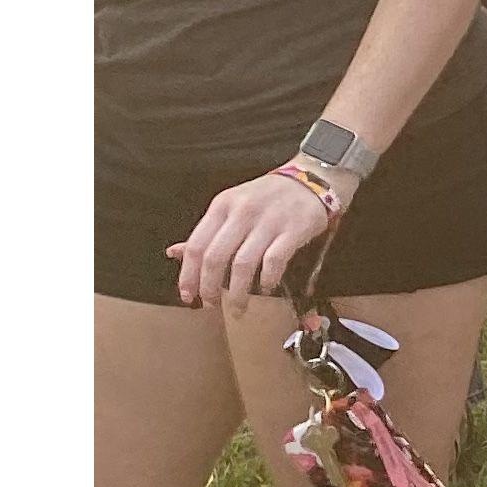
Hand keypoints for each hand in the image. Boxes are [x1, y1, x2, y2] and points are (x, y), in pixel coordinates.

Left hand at [171, 162, 344, 311]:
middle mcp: (243, 212)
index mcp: (223, 205)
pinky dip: (266, 279)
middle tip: (211, 305)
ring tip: (237, 307)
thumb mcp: (231, 207)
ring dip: (237, 292)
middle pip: (216, 257)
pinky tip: (265, 287)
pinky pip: (274, 261)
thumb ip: (206, 232)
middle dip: (209, 288)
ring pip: (243, 264)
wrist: (311, 179)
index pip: (197, 245)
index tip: (188, 296)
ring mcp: (269, 221)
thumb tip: (174, 253)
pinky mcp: (293, 230)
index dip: (188, 275)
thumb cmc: (267, 197)